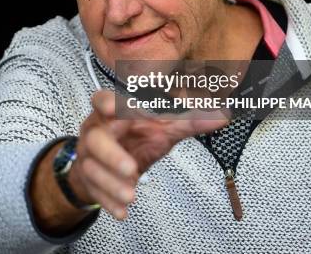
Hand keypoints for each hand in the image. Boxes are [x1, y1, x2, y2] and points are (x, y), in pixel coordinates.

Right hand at [68, 90, 228, 219]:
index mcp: (111, 112)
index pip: (103, 101)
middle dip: (112, 155)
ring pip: (93, 169)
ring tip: (131, 195)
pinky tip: (122, 210)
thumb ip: (189, 121)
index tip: (122, 110)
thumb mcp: (162, 128)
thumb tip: (221, 116)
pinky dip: (109, 202)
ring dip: (112, 184)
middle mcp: (96, 132)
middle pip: (95, 139)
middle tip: (132, 169)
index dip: (110, 104)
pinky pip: (96, 191)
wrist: (108, 162)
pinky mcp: (90, 179)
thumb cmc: (134, 137)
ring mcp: (90, 156)